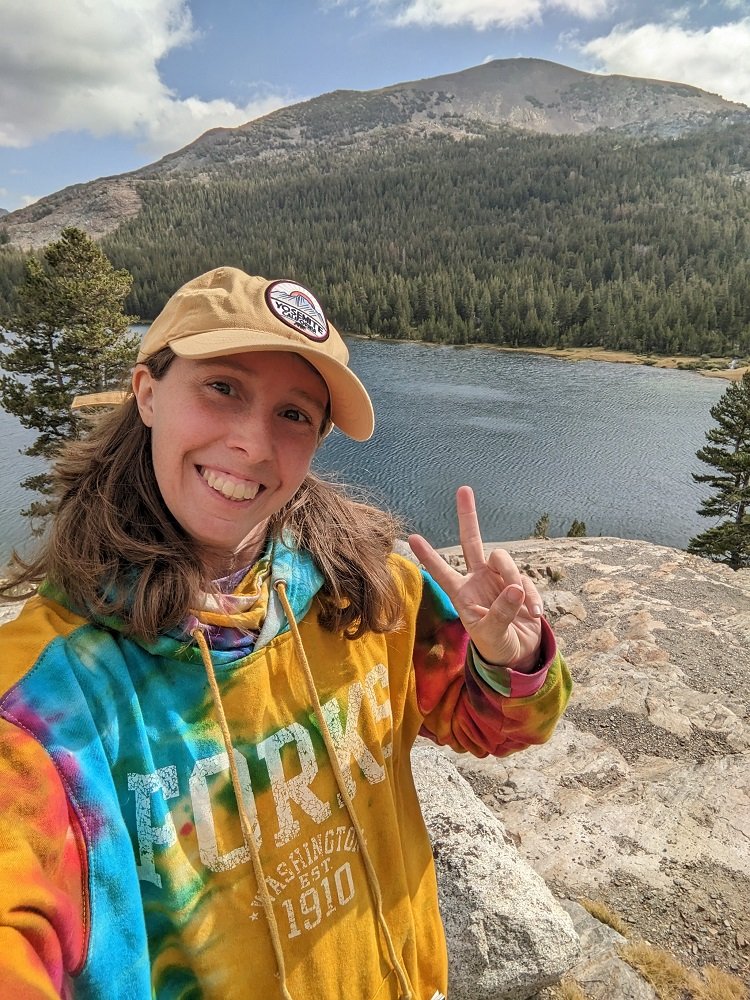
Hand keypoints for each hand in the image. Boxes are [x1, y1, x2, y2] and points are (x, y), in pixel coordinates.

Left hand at [408, 486, 543, 671]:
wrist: (519, 653)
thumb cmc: (496, 645)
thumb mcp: (491, 635)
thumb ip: (500, 613)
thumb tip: (515, 588)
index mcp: (461, 593)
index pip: (441, 571)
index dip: (428, 555)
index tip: (412, 537)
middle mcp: (477, 579)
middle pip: (471, 541)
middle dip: (468, 516)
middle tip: (463, 490)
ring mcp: (499, 578)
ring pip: (504, 560)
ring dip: (513, 579)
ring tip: (522, 607)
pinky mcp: (520, 582)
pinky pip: (526, 579)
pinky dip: (532, 597)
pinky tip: (534, 614)